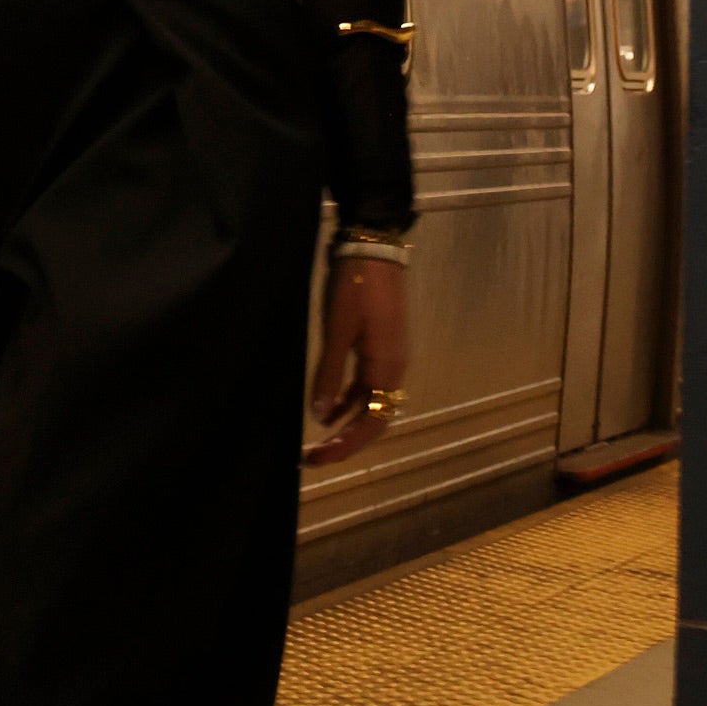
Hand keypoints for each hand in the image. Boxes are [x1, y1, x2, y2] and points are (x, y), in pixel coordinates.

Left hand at [304, 257, 409, 462]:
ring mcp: (389, 358)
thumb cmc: (354, 288)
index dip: (347, 445)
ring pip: (371, 404)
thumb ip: (329, 375)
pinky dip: (348, 401)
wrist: (372, 249)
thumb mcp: (336, 332)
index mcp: (387, 368)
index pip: (372, 422)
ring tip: (317, 440)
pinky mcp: (380, 347)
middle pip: (374, 419)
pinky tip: (329, 409)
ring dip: (346, 424)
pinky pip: (367, 386)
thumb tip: (321, 417)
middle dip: (345, 441)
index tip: (318, 456)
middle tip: (312, 456)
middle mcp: (393, 369)